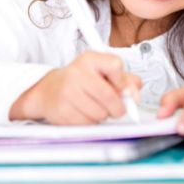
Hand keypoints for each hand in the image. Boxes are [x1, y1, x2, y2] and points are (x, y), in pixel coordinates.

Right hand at [9, 51, 141, 124]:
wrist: (49, 90)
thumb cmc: (81, 81)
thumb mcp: (102, 72)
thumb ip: (125, 80)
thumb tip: (134, 94)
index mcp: (90, 59)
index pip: (115, 65)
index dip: (124, 82)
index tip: (124, 90)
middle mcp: (76, 72)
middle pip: (110, 96)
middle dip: (118, 107)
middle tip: (115, 107)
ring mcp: (67, 91)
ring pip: (100, 113)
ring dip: (103, 115)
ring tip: (94, 107)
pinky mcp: (62, 110)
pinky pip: (88, 123)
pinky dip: (91, 122)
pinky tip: (84, 112)